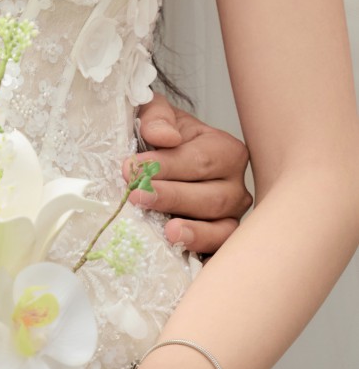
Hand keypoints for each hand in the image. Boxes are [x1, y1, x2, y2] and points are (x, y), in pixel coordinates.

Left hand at [126, 95, 250, 254]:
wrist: (161, 157)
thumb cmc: (164, 137)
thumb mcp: (156, 114)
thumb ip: (157, 117)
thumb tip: (164, 136)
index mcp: (227, 151)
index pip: (200, 161)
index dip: (166, 166)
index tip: (133, 168)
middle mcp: (236, 187)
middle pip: (212, 197)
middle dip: (173, 197)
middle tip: (138, 195)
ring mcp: (230, 219)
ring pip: (221, 229)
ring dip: (194, 232)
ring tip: (169, 231)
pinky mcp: (219, 244)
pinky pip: (217, 253)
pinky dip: (202, 254)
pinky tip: (181, 254)